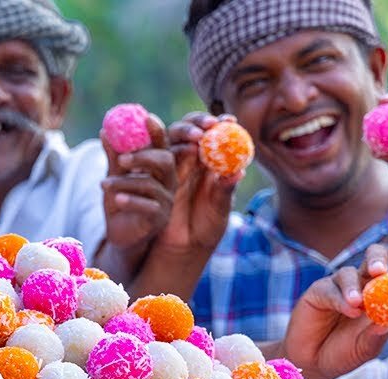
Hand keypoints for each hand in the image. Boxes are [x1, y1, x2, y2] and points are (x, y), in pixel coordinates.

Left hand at [101, 113, 175, 258]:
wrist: (119, 234)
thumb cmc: (119, 202)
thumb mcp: (113, 177)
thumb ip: (113, 157)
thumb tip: (104, 131)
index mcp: (158, 167)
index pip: (162, 145)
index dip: (157, 131)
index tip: (146, 117)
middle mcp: (167, 181)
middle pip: (165, 161)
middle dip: (143, 157)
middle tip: (121, 159)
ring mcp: (166, 200)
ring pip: (150, 184)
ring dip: (124, 183)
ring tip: (103, 185)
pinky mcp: (160, 218)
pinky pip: (148, 206)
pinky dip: (130, 200)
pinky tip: (115, 199)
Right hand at [154, 112, 242, 256]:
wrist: (181, 248)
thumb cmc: (205, 228)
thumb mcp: (219, 211)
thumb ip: (224, 191)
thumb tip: (237, 172)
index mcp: (211, 162)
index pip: (215, 135)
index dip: (219, 125)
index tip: (226, 122)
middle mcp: (190, 159)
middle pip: (189, 130)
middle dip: (196, 125)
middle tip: (205, 129)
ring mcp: (171, 166)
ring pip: (169, 139)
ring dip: (178, 133)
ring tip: (194, 138)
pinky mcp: (153, 176)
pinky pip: (150, 158)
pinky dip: (152, 149)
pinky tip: (166, 150)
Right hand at [280, 243, 387, 378]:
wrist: (314, 364)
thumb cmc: (344, 354)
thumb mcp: (365, 349)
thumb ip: (376, 337)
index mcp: (382, 296)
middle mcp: (361, 285)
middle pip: (373, 258)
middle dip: (378, 259)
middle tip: (379, 271)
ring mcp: (339, 287)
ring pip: (349, 273)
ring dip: (355, 287)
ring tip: (358, 304)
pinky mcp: (319, 291)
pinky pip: (330, 289)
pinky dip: (340, 299)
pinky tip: (348, 311)